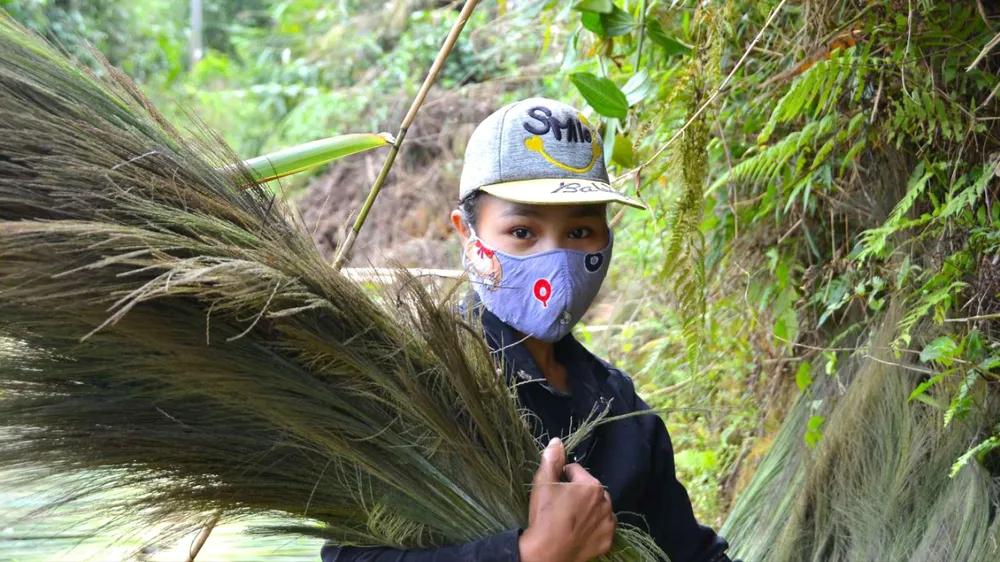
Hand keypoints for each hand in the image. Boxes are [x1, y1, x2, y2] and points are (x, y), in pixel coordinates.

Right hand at [518, 438, 615, 561]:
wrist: (546, 553)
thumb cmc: (545, 516)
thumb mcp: (543, 483)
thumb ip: (552, 460)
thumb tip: (557, 441)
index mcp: (592, 486)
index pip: (576, 471)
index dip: (562, 477)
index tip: (554, 489)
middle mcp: (606, 503)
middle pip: (590, 489)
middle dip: (578, 492)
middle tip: (562, 504)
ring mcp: (608, 523)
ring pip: (599, 508)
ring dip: (589, 509)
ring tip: (570, 517)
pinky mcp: (607, 540)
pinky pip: (602, 527)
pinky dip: (594, 527)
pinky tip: (579, 530)